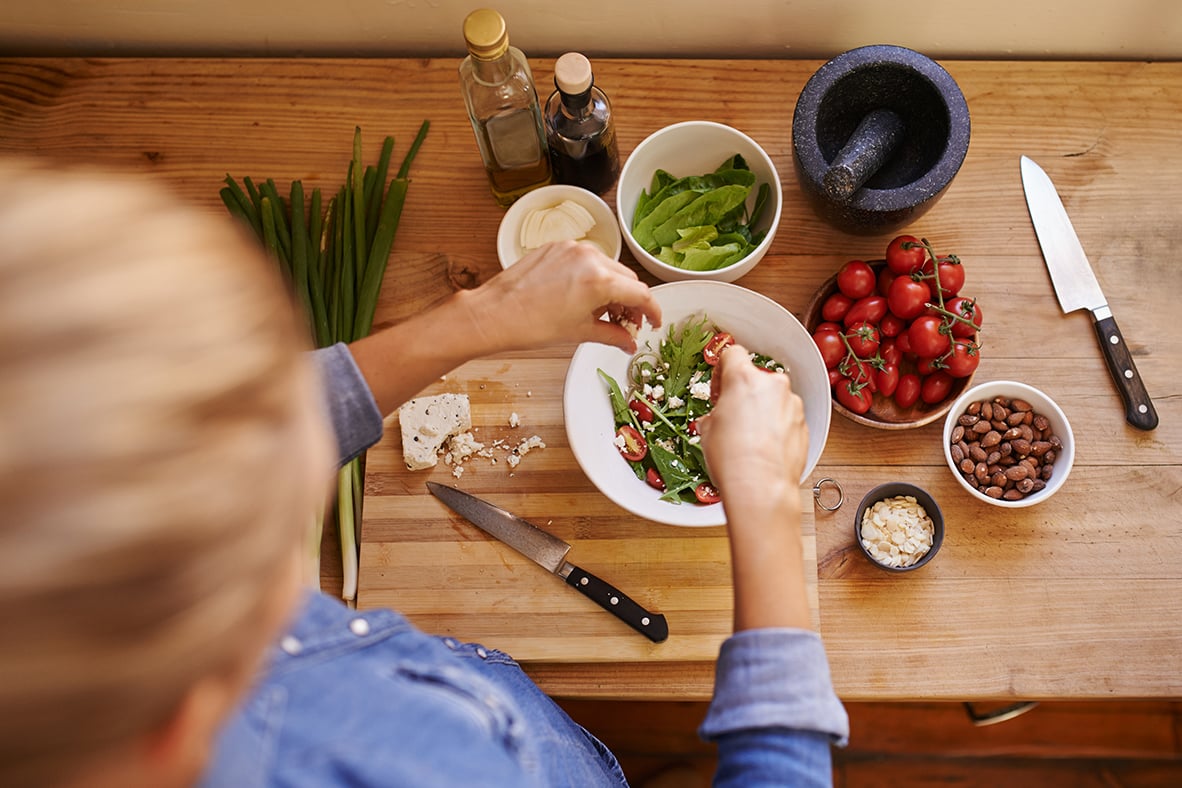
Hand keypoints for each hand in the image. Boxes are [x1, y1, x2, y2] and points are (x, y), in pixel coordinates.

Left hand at [466, 240, 661, 353]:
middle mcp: (589, 258)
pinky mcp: (556, 247)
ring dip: (612, 288)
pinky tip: (583, 297)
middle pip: (627, 279)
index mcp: (599, 280)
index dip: (653, 311)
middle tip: (627, 323)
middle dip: (631, 301)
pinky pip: (586, 260)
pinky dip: (592, 277)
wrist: (494, 314)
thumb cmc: (530, 324)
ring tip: (602, 312)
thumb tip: (628, 342)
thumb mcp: (579, 333)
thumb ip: (612, 335)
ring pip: (607, 267)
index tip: (653, 322)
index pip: (640, 294)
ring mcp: (572, 249)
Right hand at [696, 343, 811, 630]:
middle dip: (745, 393)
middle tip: (732, 417)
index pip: (732, 353)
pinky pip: (786, 418)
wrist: (761, 489)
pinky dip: (777, 428)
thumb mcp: (707, 429)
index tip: (719, 386)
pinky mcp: (804, 424)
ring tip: (750, 439)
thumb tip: (723, 414)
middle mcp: (773, 385)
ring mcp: (792, 405)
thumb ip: (718, 409)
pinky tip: (765, 448)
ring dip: (763, 411)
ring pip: (774, 399)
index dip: (722, 369)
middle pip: (756, 378)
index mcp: (744, 378)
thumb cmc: (731, 459)